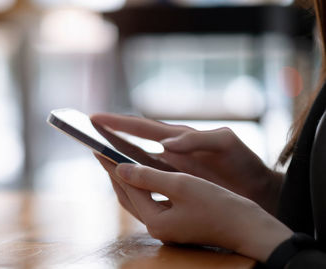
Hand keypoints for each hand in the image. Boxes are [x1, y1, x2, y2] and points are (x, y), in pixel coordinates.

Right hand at [91, 113, 282, 213]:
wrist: (257, 188)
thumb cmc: (244, 163)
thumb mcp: (226, 144)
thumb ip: (198, 139)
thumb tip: (166, 143)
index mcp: (178, 137)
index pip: (142, 127)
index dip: (118, 122)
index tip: (95, 117)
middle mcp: (169, 150)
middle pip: (132, 141)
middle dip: (109, 135)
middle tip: (85, 132)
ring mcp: (170, 167)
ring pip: (136, 160)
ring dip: (116, 156)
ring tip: (95, 154)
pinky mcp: (174, 184)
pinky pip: (146, 179)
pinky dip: (131, 178)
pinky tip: (120, 180)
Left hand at [95, 155, 291, 261]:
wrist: (249, 229)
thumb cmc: (219, 206)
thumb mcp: (182, 186)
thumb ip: (148, 177)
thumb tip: (119, 168)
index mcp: (155, 220)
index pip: (126, 186)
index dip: (111, 164)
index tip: (97, 147)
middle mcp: (157, 227)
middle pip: (126, 195)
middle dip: (113, 173)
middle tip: (100, 152)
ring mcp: (166, 227)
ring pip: (136, 200)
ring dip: (125, 180)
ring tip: (114, 160)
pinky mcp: (175, 223)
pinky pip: (149, 202)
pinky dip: (141, 187)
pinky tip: (141, 175)